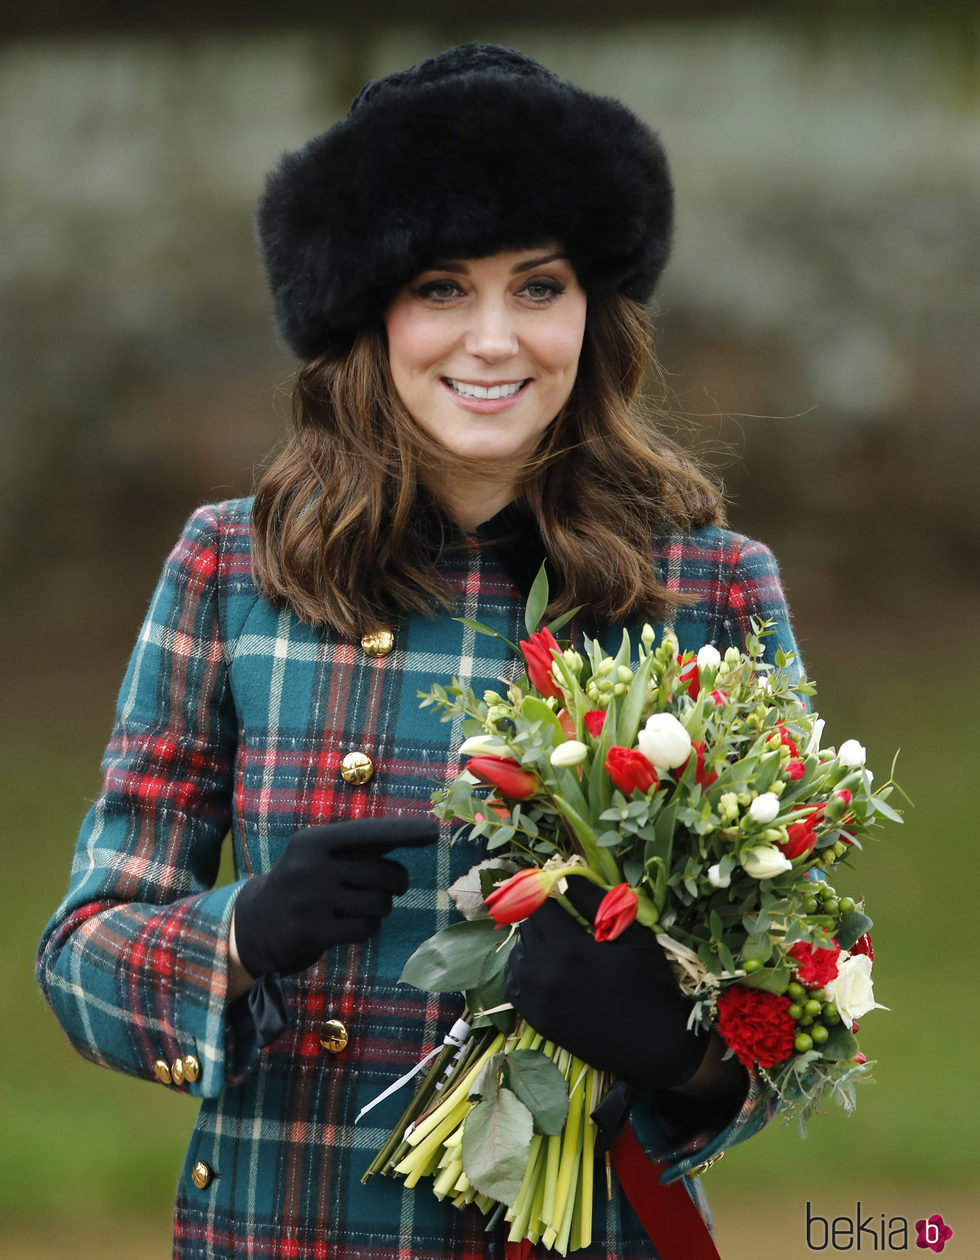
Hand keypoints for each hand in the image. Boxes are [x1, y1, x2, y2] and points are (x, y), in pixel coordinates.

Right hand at [233, 817, 437, 978]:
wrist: (255, 924)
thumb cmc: (303, 882)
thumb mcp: (319, 855)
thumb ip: (358, 847)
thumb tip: (413, 833)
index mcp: (314, 841)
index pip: (370, 832)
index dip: (404, 831)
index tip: (434, 830)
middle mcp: (311, 866)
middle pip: (384, 873)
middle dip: (396, 882)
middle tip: (392, 886)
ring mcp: (311, 900)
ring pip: (380, 903)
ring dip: (382, 907)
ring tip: (364, 905)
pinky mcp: (314, 932)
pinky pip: (366, 928)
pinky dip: (369, 927)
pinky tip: (351, 924)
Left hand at [505, 882, 708, 1090]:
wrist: (653, 1044)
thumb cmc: (649, 984)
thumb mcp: (632, 936)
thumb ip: (596, 903)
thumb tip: (566, 879)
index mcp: (568, 947)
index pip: (537, 907)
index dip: (545, 896)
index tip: (556, 895)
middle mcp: (545, 972)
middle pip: (526, 929)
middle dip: (541, 918)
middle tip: (562, 920)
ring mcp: (538, 999)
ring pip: (517, 957)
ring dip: (531, 945)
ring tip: (555, 946)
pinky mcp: (538, 1020)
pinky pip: (514, 987)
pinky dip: (523, 973)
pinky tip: (542, 971)